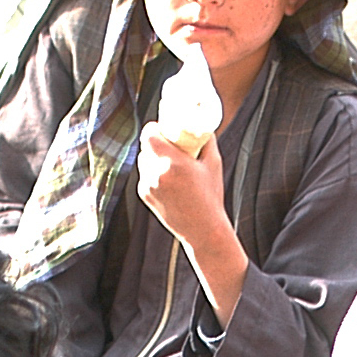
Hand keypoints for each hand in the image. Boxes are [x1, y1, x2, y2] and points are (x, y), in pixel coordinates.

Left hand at [135, 124, 230, 255]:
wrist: (203, 230)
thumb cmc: (211, 196)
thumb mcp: (214, 164)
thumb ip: (207, 141)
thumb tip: (204, 126)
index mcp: (173, 163)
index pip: (149, 134)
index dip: (153, 128)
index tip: (161, 127)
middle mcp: (156, 174)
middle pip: (145, 146)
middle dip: (154, 141)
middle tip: (167, 140)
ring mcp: (148, 186)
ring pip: (143, 161)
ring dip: (151, 157)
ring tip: (166, 159)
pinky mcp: (144, 196)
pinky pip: (144, 176)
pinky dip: (151, 173)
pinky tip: (165, 177)